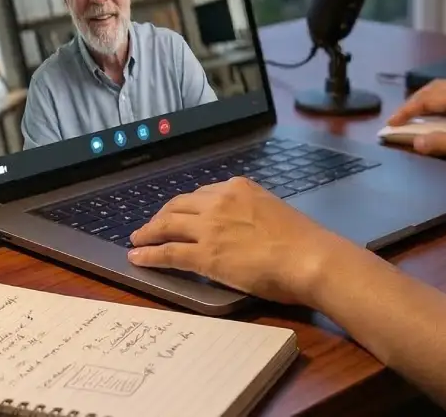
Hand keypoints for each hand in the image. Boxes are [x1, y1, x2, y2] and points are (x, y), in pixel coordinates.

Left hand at [127, 177, 354, 304]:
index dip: (185, 207)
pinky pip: (168, 252)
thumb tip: (242, 227)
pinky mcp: (205, 255)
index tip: (178, 214)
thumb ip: (250, 212)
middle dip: (161, 216)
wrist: (308, 257)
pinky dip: (149, 254)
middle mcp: (219, 201)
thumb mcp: (272, 210)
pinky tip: (138, 256)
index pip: (201, 194)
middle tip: (150, 226)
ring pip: (168, 225)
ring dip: (148, 232)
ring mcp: (210, 228)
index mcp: (238, 188)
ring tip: (137, 239)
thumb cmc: (301, 240)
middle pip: (178, 205)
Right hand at [387, 79, 445, 168]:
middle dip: (414, 103)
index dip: (407, 110)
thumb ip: (442, 143)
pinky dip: (440, 105)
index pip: (428, 98)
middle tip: (399, 120)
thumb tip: (416, 141)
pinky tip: (439, 117)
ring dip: (427, 102)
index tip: (391, 124)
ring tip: (414, 118)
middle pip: (434, 89)